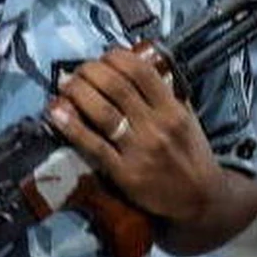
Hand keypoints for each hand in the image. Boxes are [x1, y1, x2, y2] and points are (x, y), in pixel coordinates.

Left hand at [48, 47, 222, 223]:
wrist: (200, 200)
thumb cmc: (191, 157)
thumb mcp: (187, 119)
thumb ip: (166, 94)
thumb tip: (139, 68)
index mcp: (172, 110)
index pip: (140, 71)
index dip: (115, 57)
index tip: (103, 57)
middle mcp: (156, 126)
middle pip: (115, 86)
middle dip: (90, 71)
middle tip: (78, 71)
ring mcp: (139, 150)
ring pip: (102, 112)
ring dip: (77, 93)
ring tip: (64, 85)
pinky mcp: (124, 173)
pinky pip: (93, 145)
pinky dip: (71, 126)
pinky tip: (57, 113)